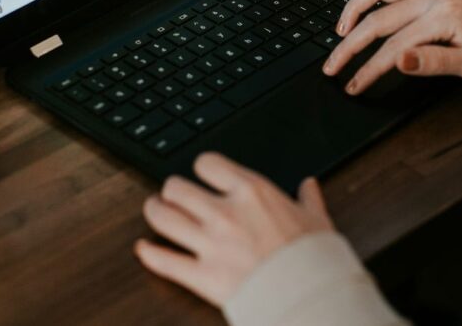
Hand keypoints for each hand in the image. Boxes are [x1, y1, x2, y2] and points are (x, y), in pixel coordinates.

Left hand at [135, 152, 334, 306]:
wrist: (313, 297)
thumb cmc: (316, 259)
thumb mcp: (317, 221)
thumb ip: (308, 200)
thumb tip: (309, 186)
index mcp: (252, 193)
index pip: (208, 164)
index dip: (202, 168)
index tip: (204, 174)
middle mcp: (225, 213)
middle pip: (177, 188)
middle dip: (171, 190)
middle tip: (171, 195)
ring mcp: (210, 244)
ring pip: (163, 218)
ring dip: (154, 212)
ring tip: (154, 210)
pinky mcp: (203, 276)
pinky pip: (165, 261)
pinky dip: (149, 254)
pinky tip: (143, 249)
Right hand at [323, 0, 461, 93]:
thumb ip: (434, 62)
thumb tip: (398, 61)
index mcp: (442, 17)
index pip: (393, 48)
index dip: (368, 69)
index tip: (352, 86)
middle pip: (378, 20)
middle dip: (350, 45)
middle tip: (331, 66)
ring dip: (355, 6)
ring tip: (339, 29)